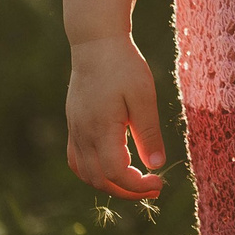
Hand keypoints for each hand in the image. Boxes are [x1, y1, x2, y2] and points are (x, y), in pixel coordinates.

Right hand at [66, 35, 167, 199]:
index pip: (115, 173)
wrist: (96, 45)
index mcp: (101, 129)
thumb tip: (156, 165)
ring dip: (110, 184)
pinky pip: (77, 161)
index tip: (160, 182)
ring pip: (86, 174)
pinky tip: (114, 167)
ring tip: (136, 180)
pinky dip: (94, 172)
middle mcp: (83, 135)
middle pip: (99, 180)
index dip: (137, 185)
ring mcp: (75, 131)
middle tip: (154, 187)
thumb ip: (148, 133)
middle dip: (127, 190)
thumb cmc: (124, 66)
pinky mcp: (74, 126)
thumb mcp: (144, 96)